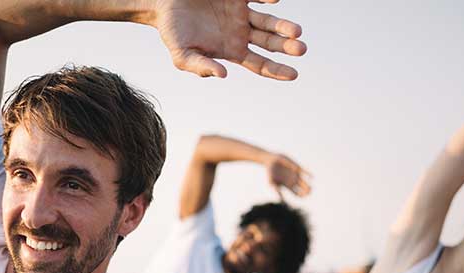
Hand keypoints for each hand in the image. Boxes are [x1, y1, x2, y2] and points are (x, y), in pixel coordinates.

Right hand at [152, 0, 305, 79]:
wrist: (163, 4)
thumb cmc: (172, 32)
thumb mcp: (182, 56)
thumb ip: (201, 67)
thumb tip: (223, 75)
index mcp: (232, 51)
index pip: (259, 63)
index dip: (277, 70)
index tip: (294, 74)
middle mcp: (241, 33)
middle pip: (270, 43)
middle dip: (286, 47)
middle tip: (300, 49)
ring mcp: (241, 12)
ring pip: (268, 21)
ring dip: (283, 26)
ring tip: (296, 32)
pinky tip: (275, 1)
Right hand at [267, 154, 311, 199]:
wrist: (272, 161)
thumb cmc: (270, 172)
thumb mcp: (272, 182)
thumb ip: (276, 190)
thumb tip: (280, 200)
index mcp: (288, 186)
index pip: (297, 194)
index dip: (301, 196)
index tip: (303, 196)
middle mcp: (293, 181)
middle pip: (303, 189)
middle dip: (307, 192)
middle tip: (308, 192)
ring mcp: (296, 175)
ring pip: (305, 182)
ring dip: (308, 186)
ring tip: (311, 188)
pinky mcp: (298, 168)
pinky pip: (305, 171)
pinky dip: (308, 174)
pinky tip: (311, 177)